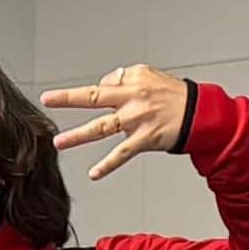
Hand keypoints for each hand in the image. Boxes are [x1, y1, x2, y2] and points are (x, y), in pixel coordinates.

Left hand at [38, 66, 199, 185]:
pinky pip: (122, 154)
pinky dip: (107, 165)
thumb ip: (124, 79)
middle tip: (48, 100)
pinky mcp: (145, 139)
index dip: (90, 92)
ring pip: (102, 127)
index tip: (70, 98)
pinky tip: (94, 173)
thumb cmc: (175, 96)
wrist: (200, 113)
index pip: (102, 84)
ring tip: (60, 143)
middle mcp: (132, 98)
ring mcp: (137, 120)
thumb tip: (105, 83)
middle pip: (94, 97)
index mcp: (132, 82)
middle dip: (68, 98)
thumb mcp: (150, 76)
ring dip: (79, 136)